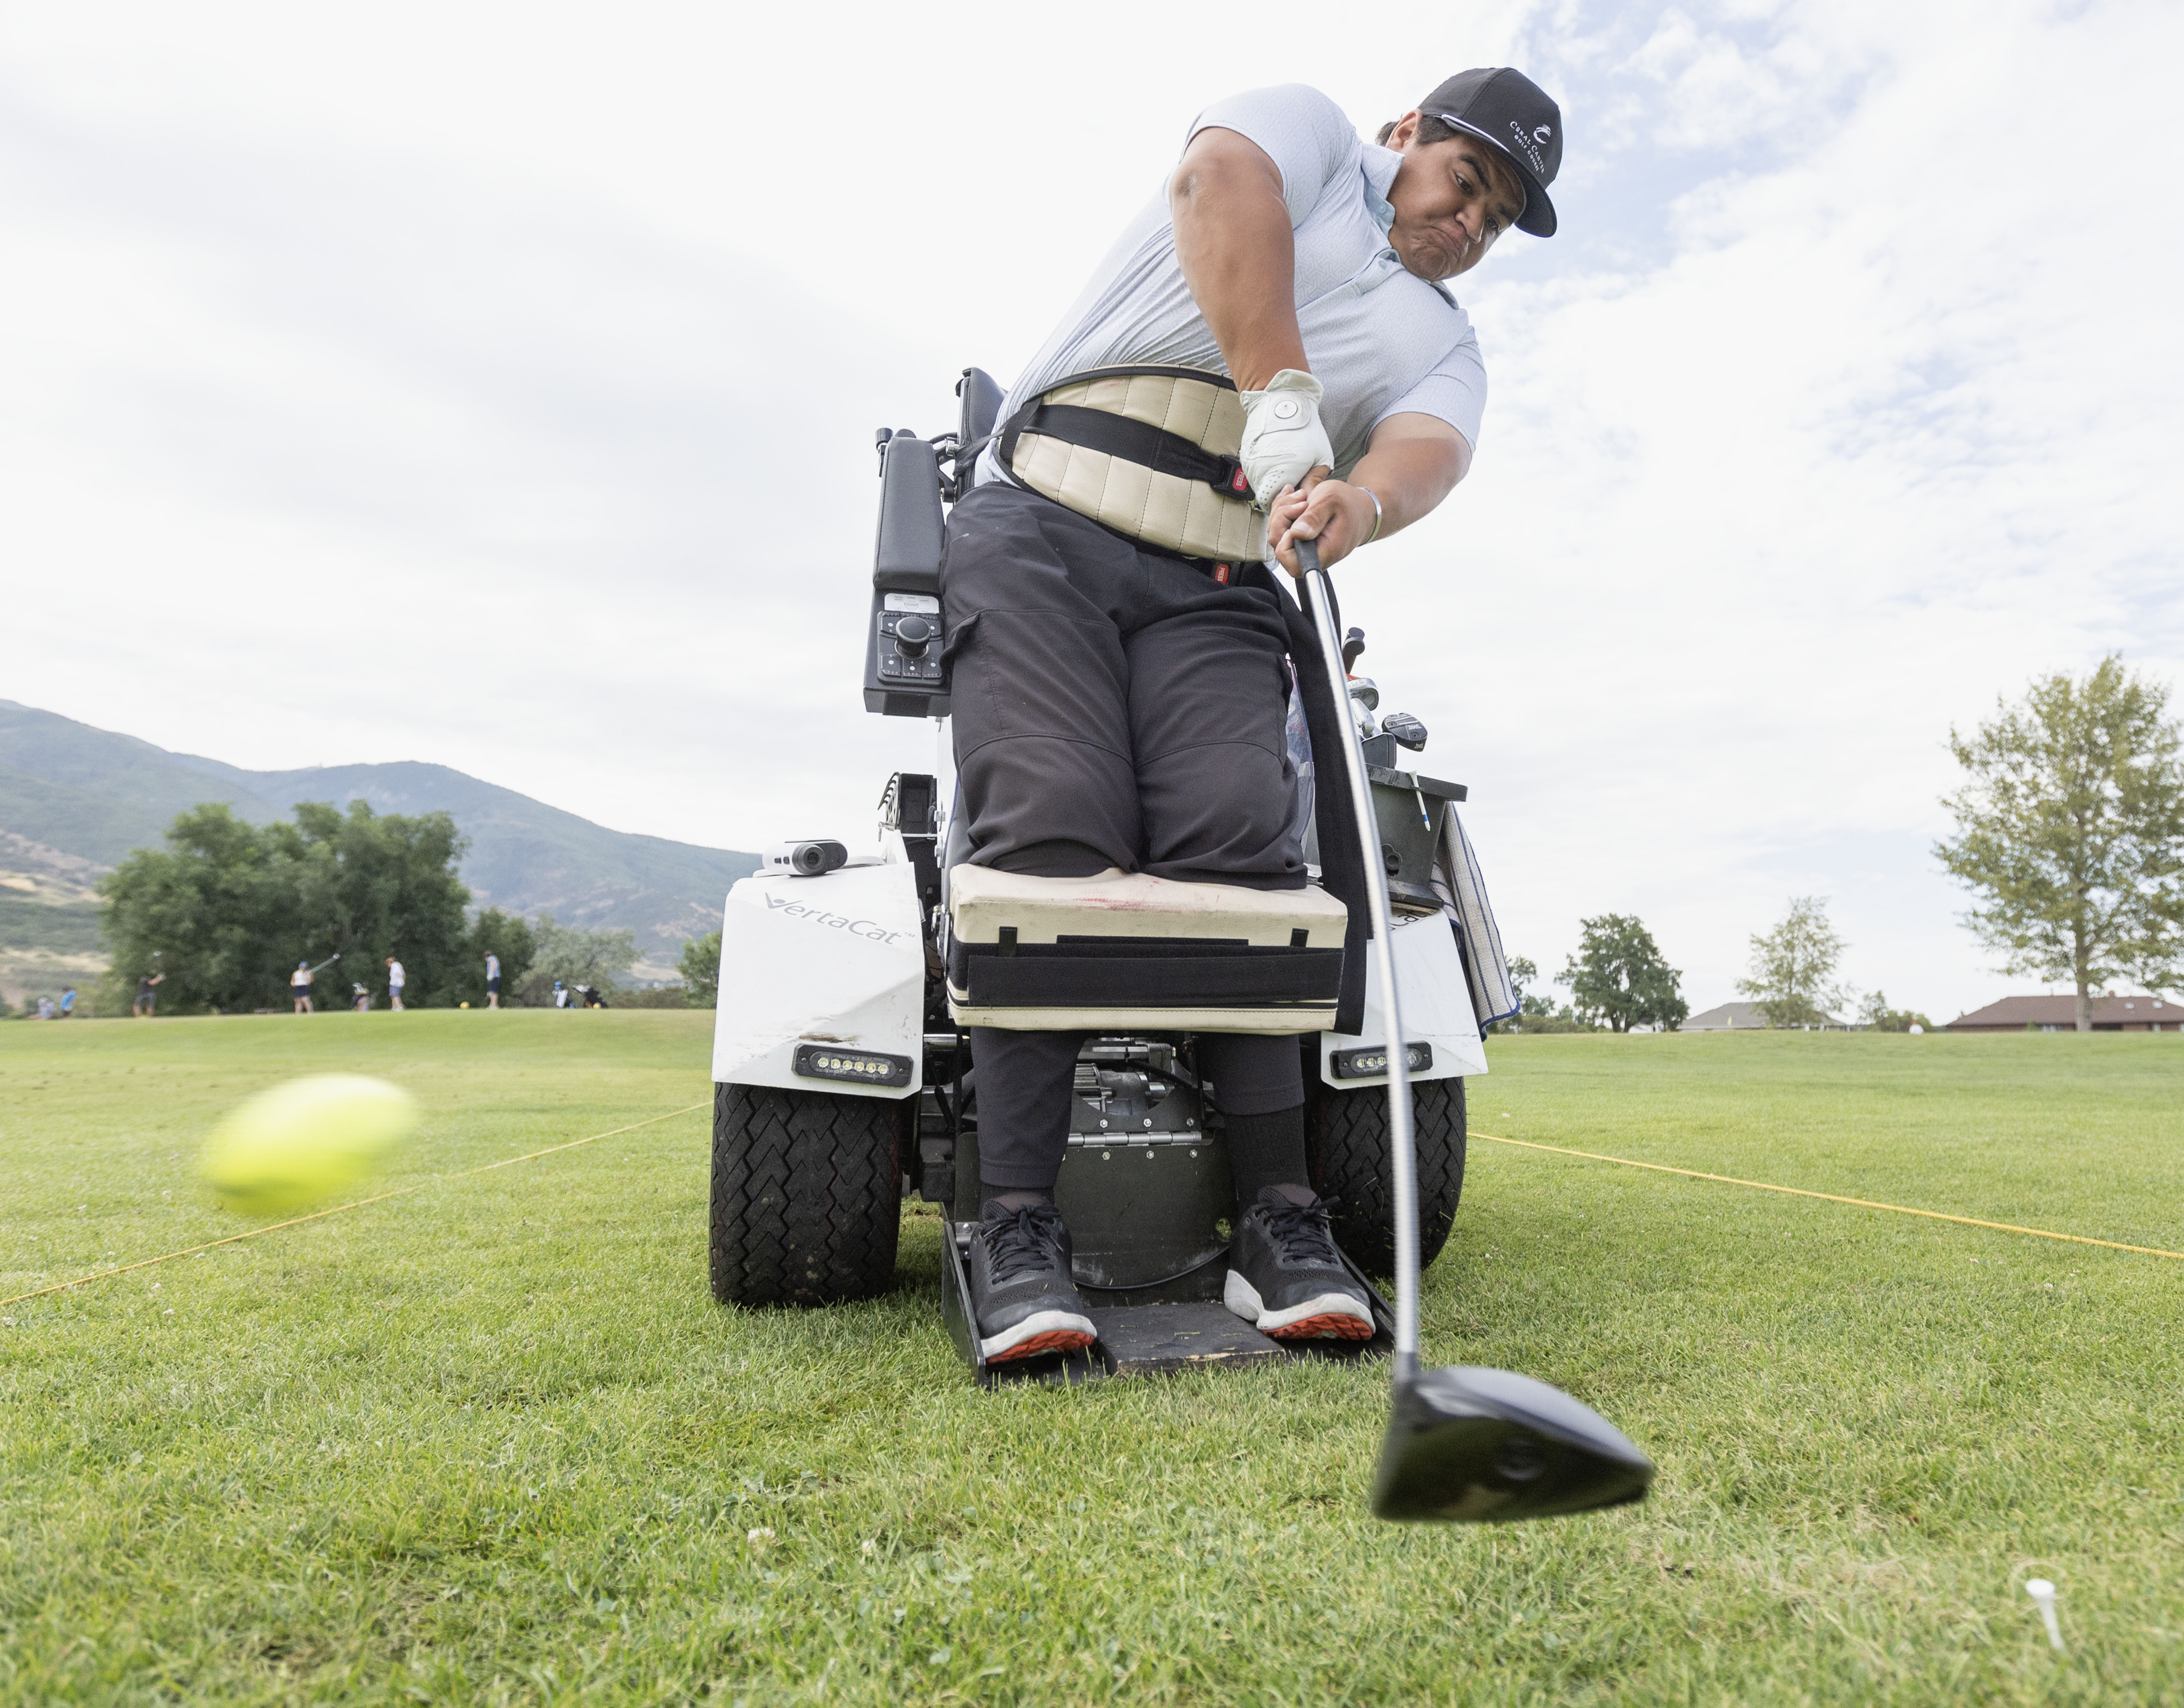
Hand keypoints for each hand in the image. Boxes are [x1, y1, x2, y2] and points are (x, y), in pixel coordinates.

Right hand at [1239, 370, 1333, 509]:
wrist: (1284, 402)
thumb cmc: (1305, 429)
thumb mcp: (1320, 457)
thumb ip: (1315, 482)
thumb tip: (1313, 500)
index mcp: (1278, 477)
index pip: (1276, 506)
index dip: (1287, 505)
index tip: (1297, 496)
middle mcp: (1260, 473)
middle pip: (1267, 496)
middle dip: (1281, 493)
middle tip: (1295, 481)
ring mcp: (1251, 464)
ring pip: (1261, 484)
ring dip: (1273, 481)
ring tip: (1288, 466)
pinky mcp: (1247, 456)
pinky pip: (1256, 471)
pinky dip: (1267, 469)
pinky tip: (1279, 458)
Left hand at [1266, 472, 1371, 576]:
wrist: (1359, 509)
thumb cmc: (1349, 504)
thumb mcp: (1332, 501)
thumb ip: (1314, 517)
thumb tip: (1297, 533)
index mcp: (1325, 551)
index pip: (1292, 561)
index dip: (1285, 539)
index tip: (1298, 516)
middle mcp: (1312, 555)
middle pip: (1278, 544)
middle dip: (1282, 516)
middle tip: (1301, 499)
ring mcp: (1303, 548)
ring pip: (1276, 534)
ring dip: (1282, 510)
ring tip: (1301, 496)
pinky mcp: (1297, 540)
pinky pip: (1279, 528)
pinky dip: (1282, 510)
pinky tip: (1295, 499)